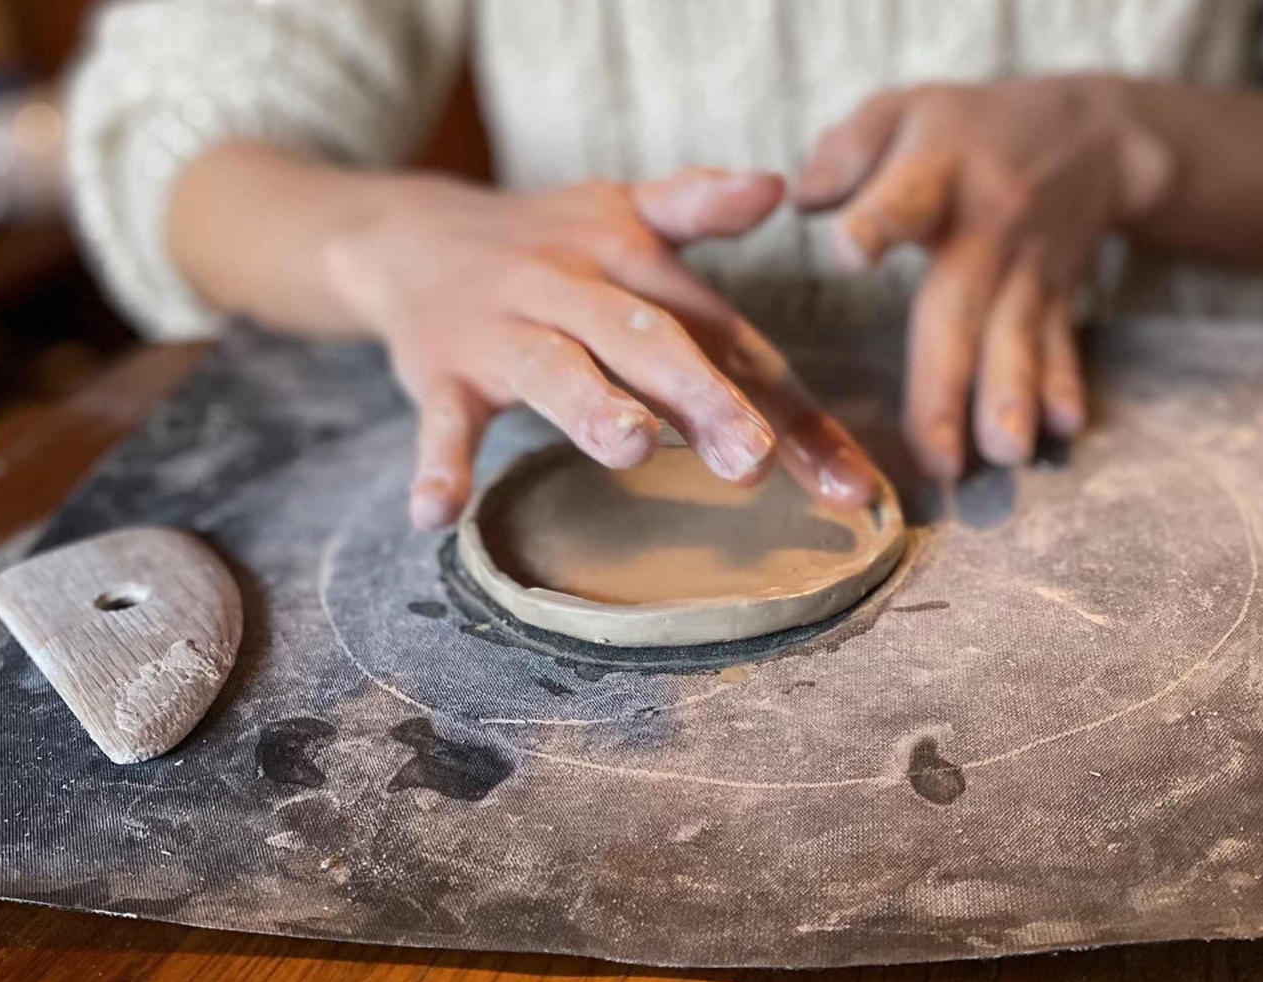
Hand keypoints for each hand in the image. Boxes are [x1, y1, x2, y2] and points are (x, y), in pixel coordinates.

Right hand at [324, 169, 878, 528]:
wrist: (409, 232)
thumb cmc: (545, 241)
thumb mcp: (623, 211)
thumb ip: (699, 206)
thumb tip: (776, 186)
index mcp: (631, 257)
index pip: (725, 337)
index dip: (791, 408)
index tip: (853, 486)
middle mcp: (572, 286)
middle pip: (645, 340)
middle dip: (702, 397)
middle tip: (754, 460)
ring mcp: (502, 330)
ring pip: (551, 368)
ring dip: (589, 406)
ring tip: (628, 447)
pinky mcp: (441, 370)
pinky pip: (440, 420)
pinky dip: (437, 464)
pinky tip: (436, 514)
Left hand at [797, 76, 1172, 476]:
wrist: (1090, 134)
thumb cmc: (962, 131)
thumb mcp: (900, 112)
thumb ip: (845, 153)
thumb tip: (802, 199)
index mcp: (936, 171)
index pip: (905, 197)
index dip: (879, 220)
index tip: (852, 251)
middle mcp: (988, 225)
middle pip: (961, 305)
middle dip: (950, 382)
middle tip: (937, 453)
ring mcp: (1028, 267)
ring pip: (1016, 338)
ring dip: (1010, 399)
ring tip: (1003, 454)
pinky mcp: (1057, 296)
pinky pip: (1060, 344)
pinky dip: (1063, 386)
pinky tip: (1062, 431)